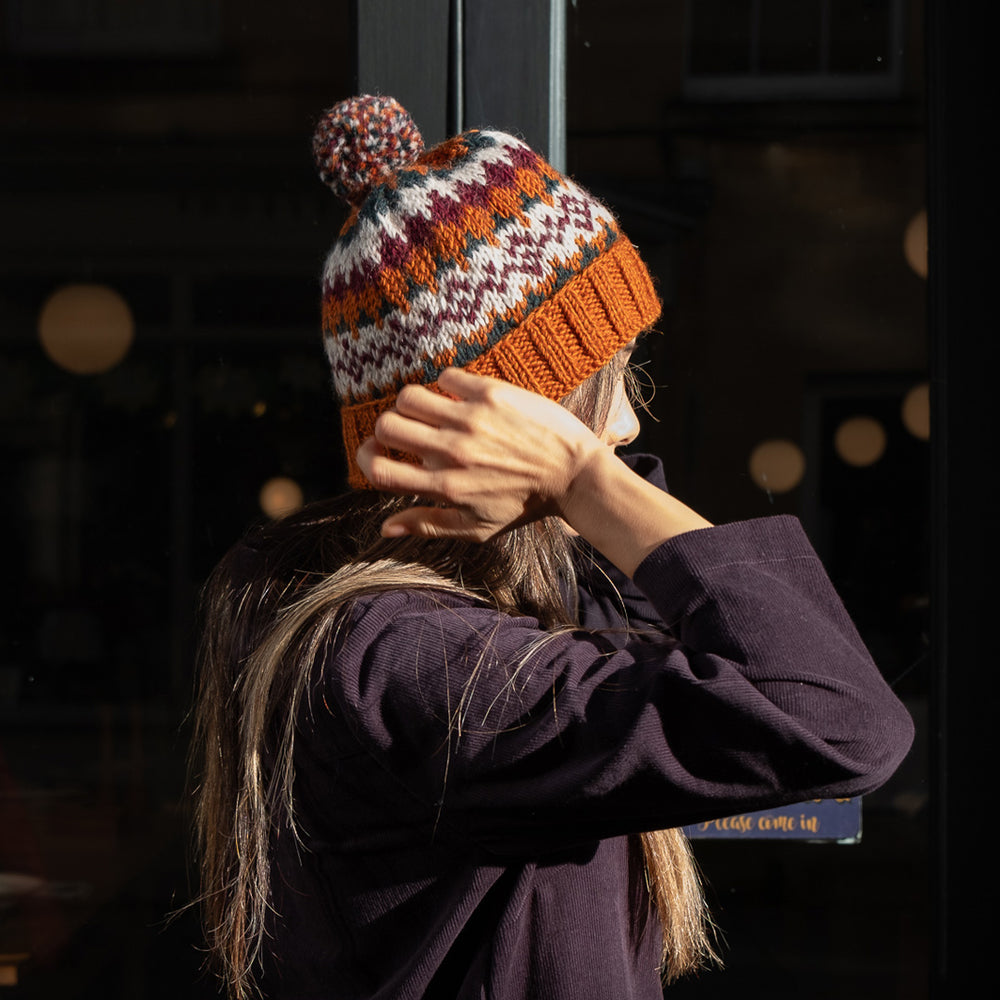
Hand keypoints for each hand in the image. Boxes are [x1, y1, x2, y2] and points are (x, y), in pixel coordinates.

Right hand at [356, 367, 603, 539]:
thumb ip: (428, 526)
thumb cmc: (524, 504)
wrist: (575, 475)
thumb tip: (384, 527)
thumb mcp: (476, 528)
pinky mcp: (492, 393)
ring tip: (431, 412)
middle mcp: (453, 452)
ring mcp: (472, 420)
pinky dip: (446, 386)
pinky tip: (462, 399)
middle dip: (388, 429)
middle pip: (387, 426)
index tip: (375, 453)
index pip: (379, 470)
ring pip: (409, 396)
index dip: (365, 459)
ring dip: (412, 403)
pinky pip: (446, 376)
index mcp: (445, 487)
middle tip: (406, 432)